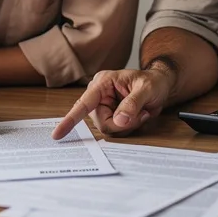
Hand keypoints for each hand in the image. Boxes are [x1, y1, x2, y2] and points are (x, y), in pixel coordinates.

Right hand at [52, 67, 172, 139]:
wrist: (161, 85)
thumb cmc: (153, 82)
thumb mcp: (146, 89)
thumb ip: (132, 104)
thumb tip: (119, 120)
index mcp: (102, 83)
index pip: (84, 103)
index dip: (70, 120)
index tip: (57, 134)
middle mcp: (99, 95)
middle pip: (102, 123)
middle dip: (123, 123)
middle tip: (141, 113)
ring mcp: (104, 107)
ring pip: (109, 129)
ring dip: (128, 125)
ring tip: (141, 111)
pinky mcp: (111, 116)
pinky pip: (116, 131)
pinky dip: (130, 127)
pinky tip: (139, 115)